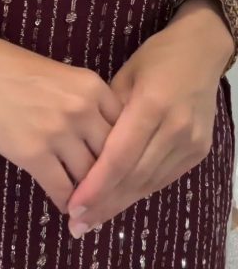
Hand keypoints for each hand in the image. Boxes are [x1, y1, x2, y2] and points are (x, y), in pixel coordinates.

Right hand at [0, 30, 122, 213]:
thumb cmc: (22, 73)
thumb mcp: (68, 80)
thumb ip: (92, 107)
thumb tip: (112, 147)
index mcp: (94, 88)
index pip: (127, 131)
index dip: (126, 154)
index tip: (123, 169)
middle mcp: (82, 109)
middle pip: (112, 157)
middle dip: (110, 178)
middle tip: (109, 194)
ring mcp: (58, 132)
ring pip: (89, 178)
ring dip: (88, 194)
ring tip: (87, 203)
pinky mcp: (34, 153)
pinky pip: (62, 189)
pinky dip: (66, 201)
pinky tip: (65, 204)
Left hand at [66, 0, 233, 237]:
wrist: (201, 51)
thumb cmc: (155, 58)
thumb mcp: (124, 77)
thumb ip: (107, 114)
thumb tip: (83, 150)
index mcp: (152, 104)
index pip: (119, 156)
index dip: (95, 185)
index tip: (73, 205)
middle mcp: (175, 127)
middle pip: (134, 176)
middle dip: (104, 203)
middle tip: (76, 223)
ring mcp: (191, 141)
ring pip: (150, 183)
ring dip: (120, 203)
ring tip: (92, 219)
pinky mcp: (199, 150)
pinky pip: (164, 178)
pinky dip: (140, 190)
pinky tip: (119, 200)